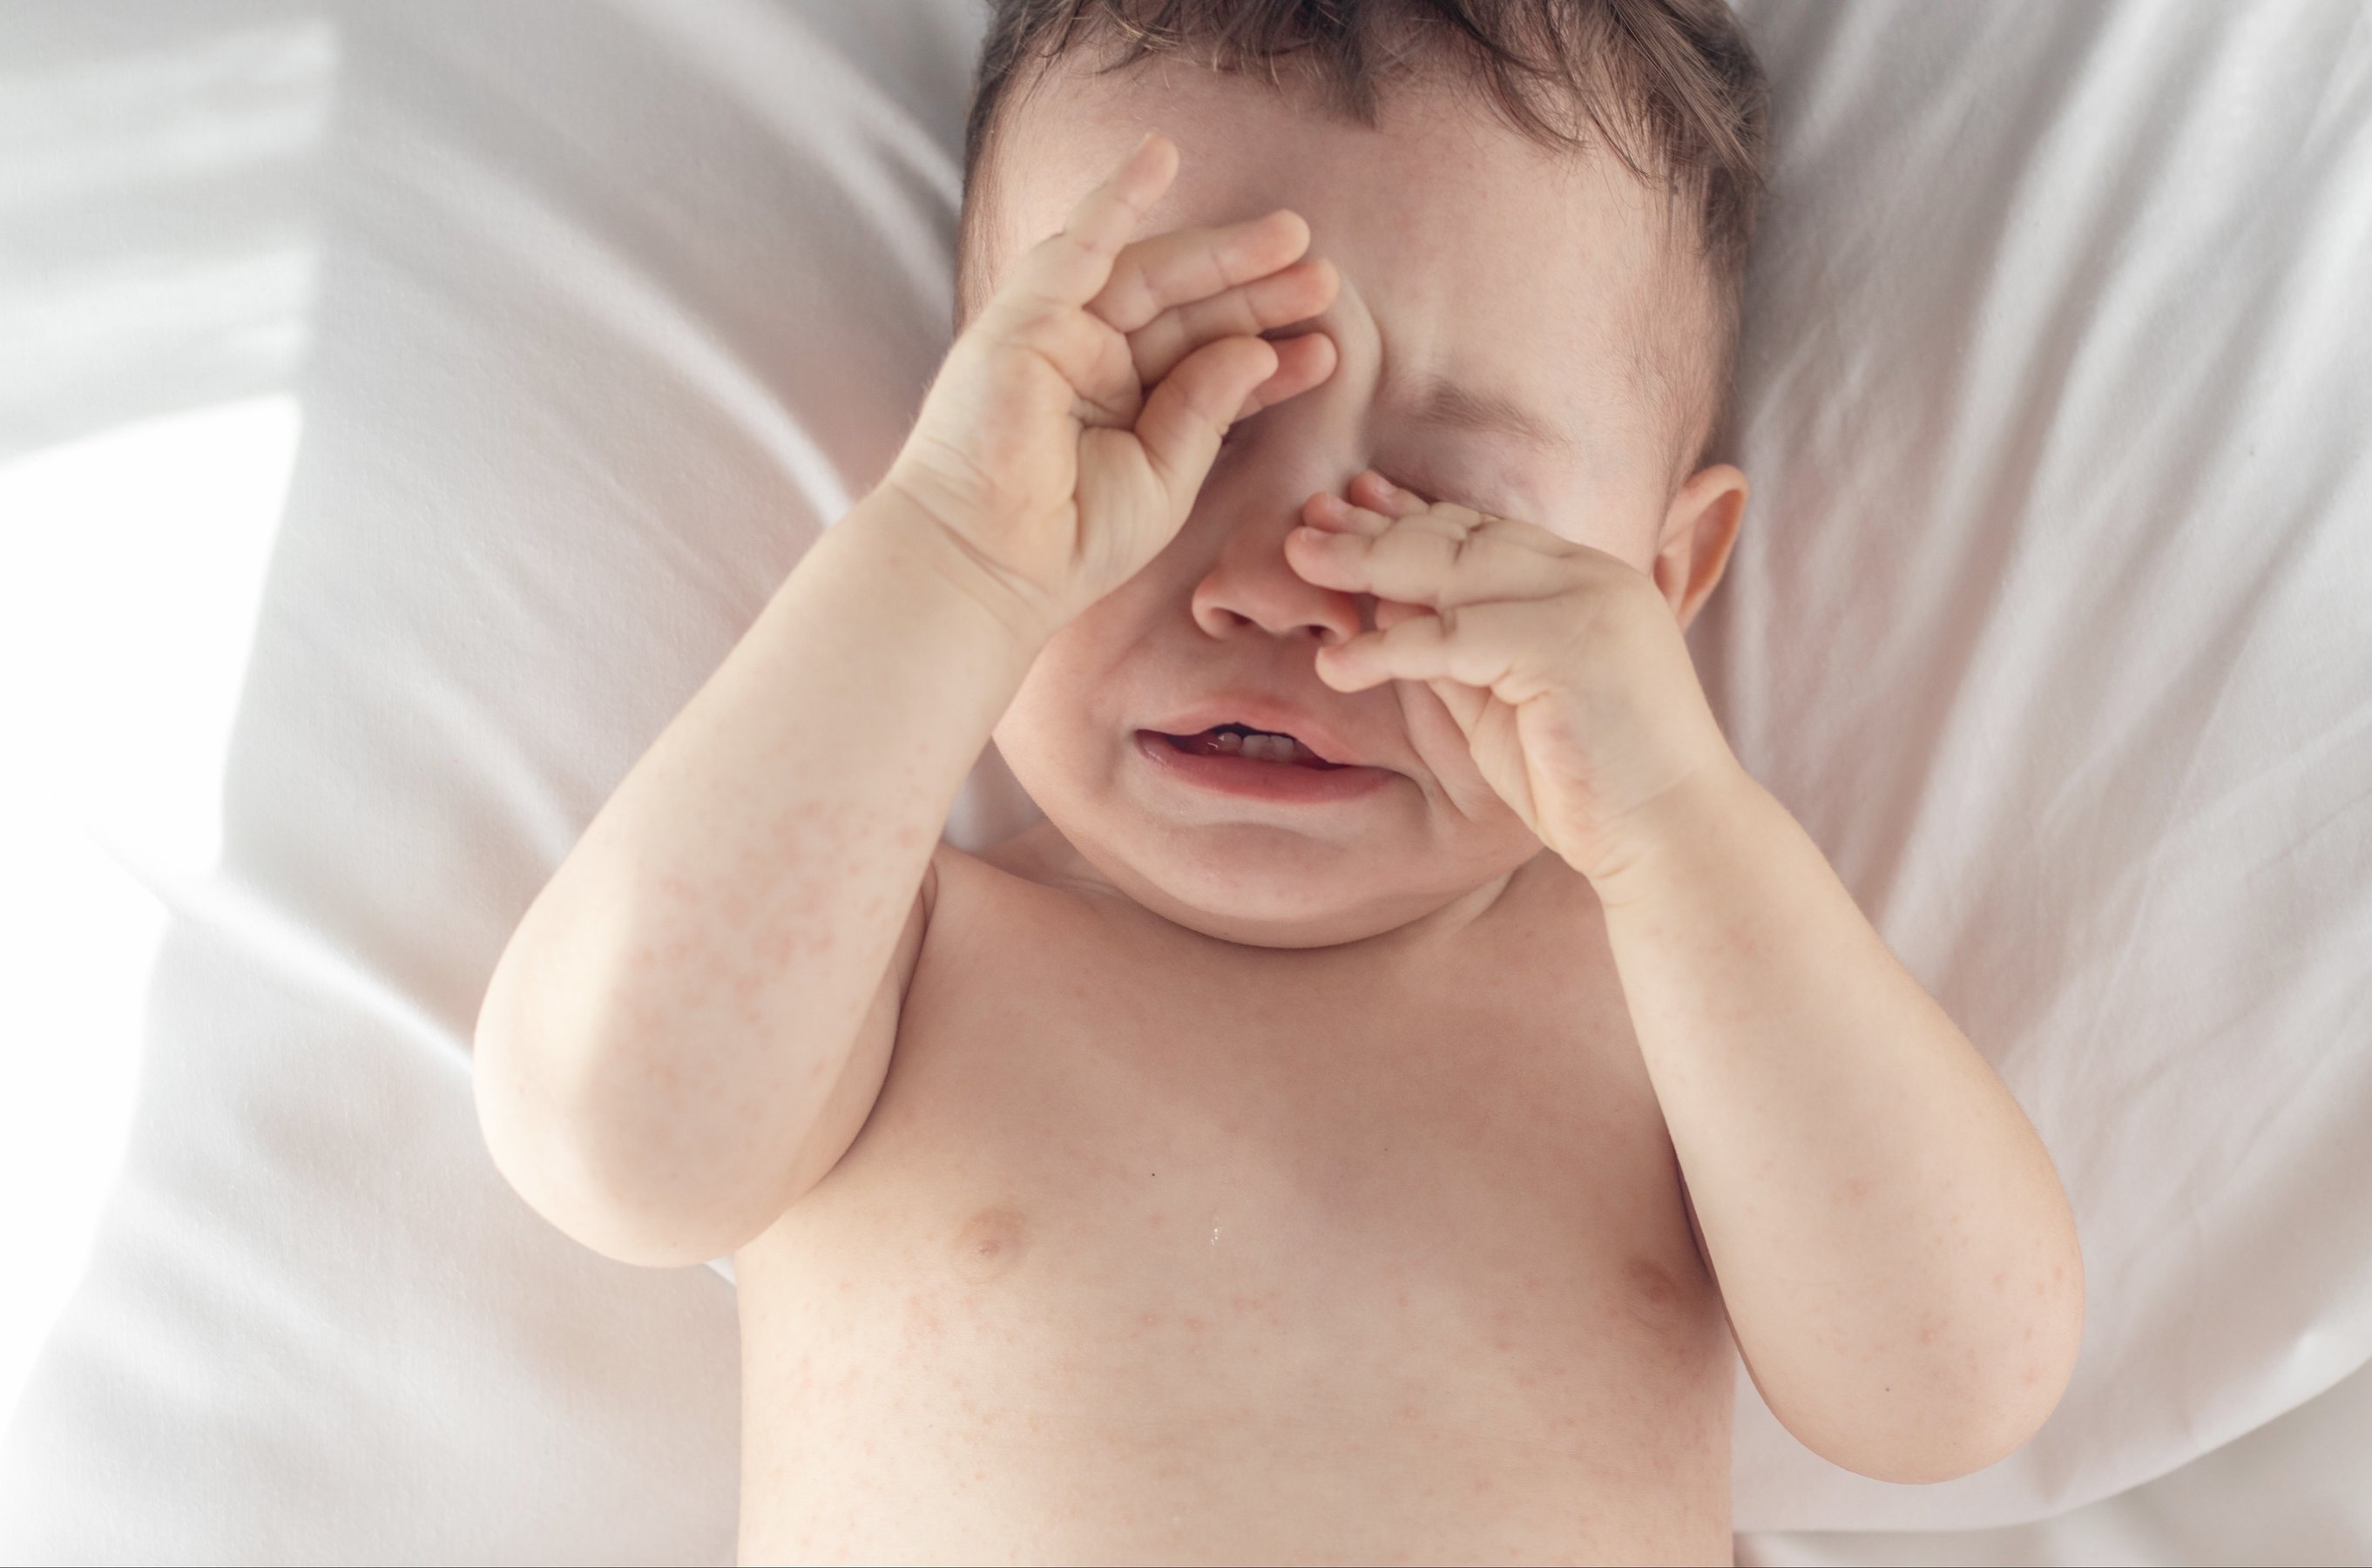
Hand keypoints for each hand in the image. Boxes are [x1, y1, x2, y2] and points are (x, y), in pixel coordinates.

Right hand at [883, 131, 1338, 639]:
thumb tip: (1255, 350)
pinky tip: (1160, 155)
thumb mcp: (1165, 478)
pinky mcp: (1022, 319)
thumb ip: (1206, 410)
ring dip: (1219, 252)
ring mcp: (1055, 337)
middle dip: (1256, 291)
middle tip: (1325, 278)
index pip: (1207, 367)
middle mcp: (1090, 367)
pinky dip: (1113, 198)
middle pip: (1187, 312)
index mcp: (1124, 412)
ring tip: (1293, 236)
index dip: (1269, 355)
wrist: (989, 565)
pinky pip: (1074, 246)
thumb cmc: (1070, 545)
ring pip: (1150, 277)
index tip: (1327, 349)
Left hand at [1284, 471, 1740, 885]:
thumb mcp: (1502, 704)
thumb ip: (1454, 650)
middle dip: (1377, 526)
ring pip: (1454, 570)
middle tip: (1308, 517)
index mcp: (1586, 579)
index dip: (1414, 513)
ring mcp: (1585, 606)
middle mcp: (1590, 577)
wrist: (1672, 836)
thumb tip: (1382, 606)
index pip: (1486, 531)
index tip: (1354, 501)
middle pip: (1462, 537)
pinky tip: (1339, 660)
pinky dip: (1389, 647)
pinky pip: (1455, 637)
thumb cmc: (1587, 782)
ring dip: (1368, 562)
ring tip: (1299, 559)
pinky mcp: (1567, 648)